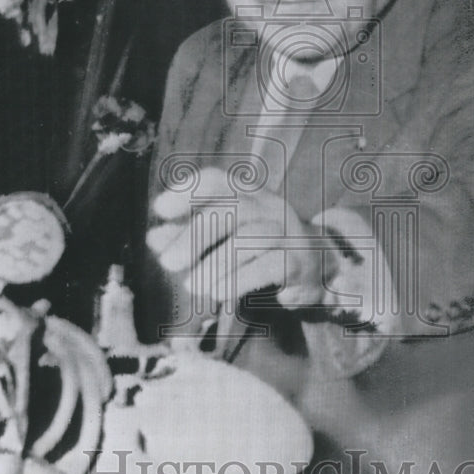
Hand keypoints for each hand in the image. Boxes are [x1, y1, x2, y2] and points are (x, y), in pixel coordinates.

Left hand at [147, 167, 328, 311]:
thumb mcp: (224, 239)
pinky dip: (241, 279)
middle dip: (194, 236)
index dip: (188, 191)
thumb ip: (189, 237)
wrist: (320, 268)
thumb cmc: (262, 249)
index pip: (218, 181)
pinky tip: (219, 293)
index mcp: (248, 195)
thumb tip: (154, 238)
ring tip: (192, 285)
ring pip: (250, 239)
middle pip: (231, 210)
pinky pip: (270, 266)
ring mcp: (288, 233)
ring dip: (215, 263)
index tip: (160, 209)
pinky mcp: (299, 262)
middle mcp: (269, 207)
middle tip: (168, 262)